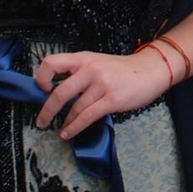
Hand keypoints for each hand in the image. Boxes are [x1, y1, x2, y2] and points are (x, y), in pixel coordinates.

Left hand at [35, 49, 172, 139]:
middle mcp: (90, 69)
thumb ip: (79, 73)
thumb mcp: (97, 63)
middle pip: (60, 92)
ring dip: (64, 122)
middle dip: (47, 110)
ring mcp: (102, 84)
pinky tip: (68, 133)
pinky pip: (87, 117)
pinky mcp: (112, 100)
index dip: (42, 77)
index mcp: (83, 58)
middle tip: (41, 121)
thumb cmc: (123, 69)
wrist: (151, 70)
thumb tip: (58, 94)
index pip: (52, 62)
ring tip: (60, 130)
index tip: (43, 90)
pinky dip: (75, 128)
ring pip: (74, 108)